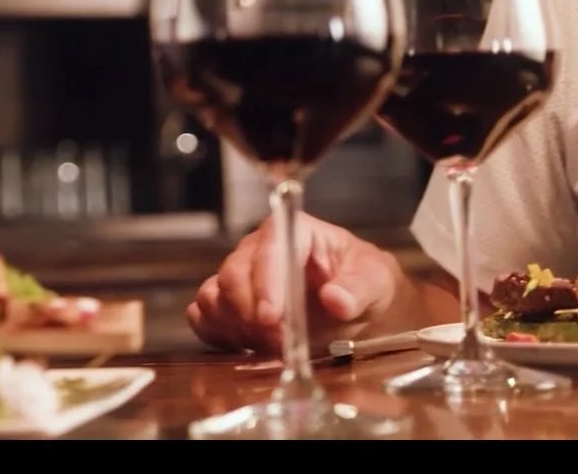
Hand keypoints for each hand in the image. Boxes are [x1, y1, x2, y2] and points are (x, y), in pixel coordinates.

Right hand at [187, 213, 401, 355]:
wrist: (357, 304)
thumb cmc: (363, 281)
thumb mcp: (375, 280)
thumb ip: (358, 288)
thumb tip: (336, 299)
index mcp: (294, 231)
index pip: (269, 247)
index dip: (265, 281)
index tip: (272, 316)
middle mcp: (258, 250)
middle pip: (233, 273)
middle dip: (251, 312)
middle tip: (279, 341)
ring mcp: (240, 278)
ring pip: (213, 295)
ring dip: (233, 324)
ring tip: (265, 344)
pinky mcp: (229, 306)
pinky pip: (202, 315)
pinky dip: (215, 332)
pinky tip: (242, 345)